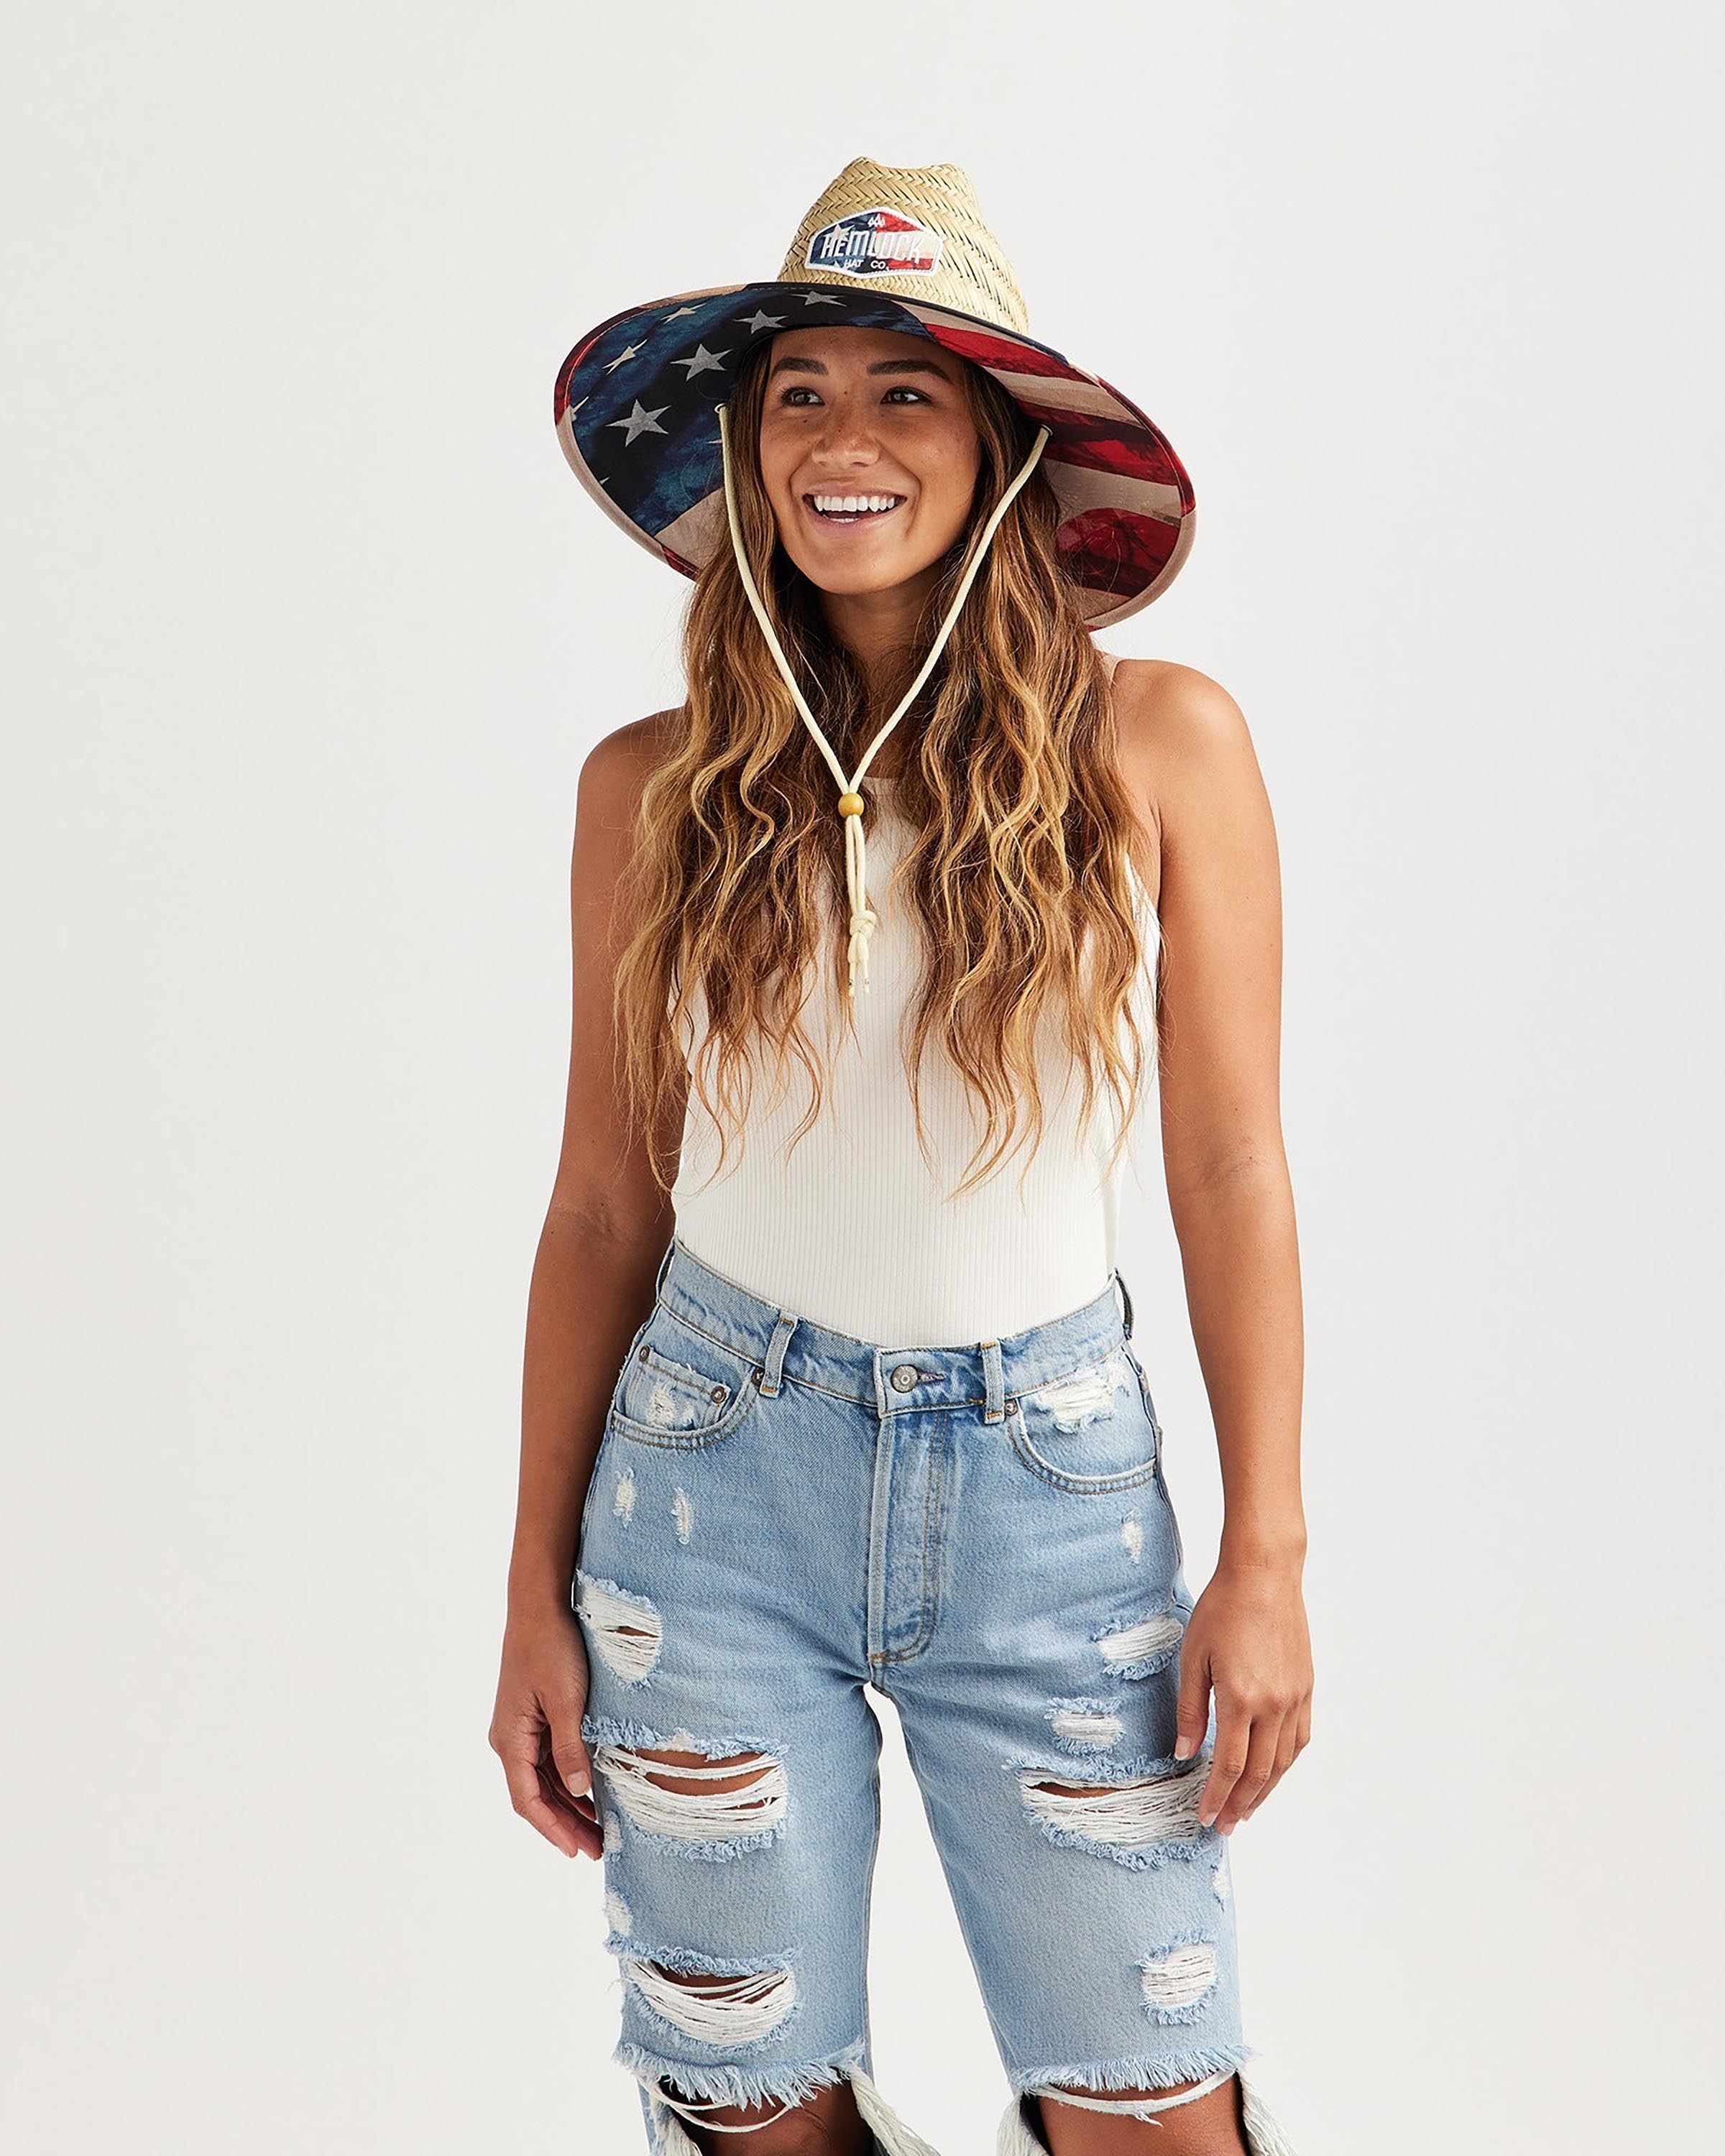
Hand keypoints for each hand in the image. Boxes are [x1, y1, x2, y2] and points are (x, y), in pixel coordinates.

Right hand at [489, 1600, 601, 1859]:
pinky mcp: (534, 1715)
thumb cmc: (551, 1647)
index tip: (575, 1852)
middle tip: (597, 1849)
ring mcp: (521, 1728)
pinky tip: (593, 1791)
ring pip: (543, 1780)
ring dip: (569, 1805)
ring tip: (600, 1829)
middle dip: (565, 1825)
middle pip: (535, 1796)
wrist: (539, 1605)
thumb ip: (570, 1749)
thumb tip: (578, 1793)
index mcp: (511, 1739)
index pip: (528, 1800)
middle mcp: (510, 1739)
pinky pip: (549, 1759)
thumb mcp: (566, 1700)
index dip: (552, 1829)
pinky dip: (569, 1779)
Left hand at [1173, 1559, 1311, 1832]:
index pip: (1229, 1765)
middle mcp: (1273, 1704)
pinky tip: (1273, 1772)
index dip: (1216, 1796)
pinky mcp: (1306, 1687)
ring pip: (1283, 1761)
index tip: (1204, 1816)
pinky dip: (1286, 1762)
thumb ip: (1190, 1709)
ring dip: (1265, 1791)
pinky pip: (1300, 1738)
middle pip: (1258, 1772)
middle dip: (1239, 1804)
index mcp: (1240, 1698)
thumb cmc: (1222, 1609)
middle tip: (1223, 1826)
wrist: (1265, 1575)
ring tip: (1246, 1810)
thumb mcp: (1193, 1657)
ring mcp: (1294, 1697)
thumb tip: (1184, 1752)